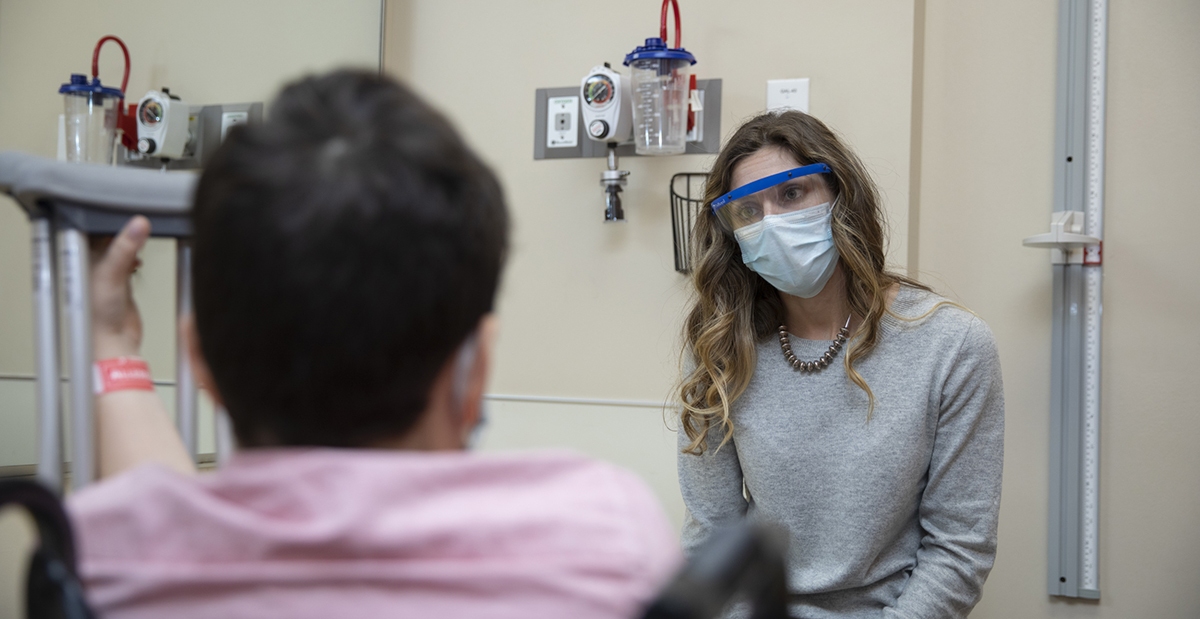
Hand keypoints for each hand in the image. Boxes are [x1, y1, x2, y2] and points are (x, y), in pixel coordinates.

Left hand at [90, 216, 149, 359]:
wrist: (114, 340)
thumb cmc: (99, 314)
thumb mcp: (112, 273)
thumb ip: (125, 247)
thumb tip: (139, 223)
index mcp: (81, 257)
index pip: (88, 226)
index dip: (101, 213)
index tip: (118, 201)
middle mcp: (91, 262)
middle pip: (104, 234)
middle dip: (119, 225)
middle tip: (134, 211)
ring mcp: (106, 272)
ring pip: (117, 246)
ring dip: (129, 240)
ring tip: (140, 230)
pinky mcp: (121, 281)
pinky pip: (128, 261)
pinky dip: (135, 256)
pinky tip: (140, 257)